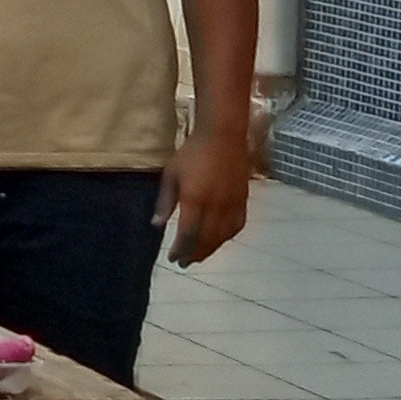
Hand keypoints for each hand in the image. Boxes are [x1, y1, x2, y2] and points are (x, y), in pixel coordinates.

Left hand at [165, 131, 249, 265]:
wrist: (223, 136)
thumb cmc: (192, 153)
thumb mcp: (171, 175)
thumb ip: (165, 202)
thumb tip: (156, 225)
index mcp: (195, 200)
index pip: (188, 234)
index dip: (181, 250)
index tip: (173, 259)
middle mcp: (216, 207)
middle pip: (206, 239)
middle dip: (195, 254)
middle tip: (184, 263)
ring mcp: (232, 204)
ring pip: (223, 236)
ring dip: (210, 249)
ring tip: (199, 255)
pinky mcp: (243, 200)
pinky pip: (237, 226)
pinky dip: (227, 237)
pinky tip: (218, 239)